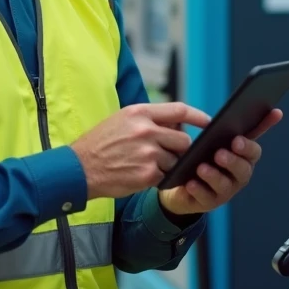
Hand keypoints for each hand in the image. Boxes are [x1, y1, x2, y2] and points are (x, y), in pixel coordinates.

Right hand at [71, 103, 210, 199]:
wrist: (79, 169)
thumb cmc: (100, 143)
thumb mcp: (121, 120)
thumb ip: (150, 120)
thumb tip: (178, 124)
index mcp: (140, 113)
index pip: (180, 110)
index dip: (198, 116)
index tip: (209, 122)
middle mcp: (146, 131)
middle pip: (183, 139)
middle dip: (180, 148)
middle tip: (168, 153)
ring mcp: (148, 153)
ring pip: (176, 160)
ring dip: (169, 165)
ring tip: (148, 165)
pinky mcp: (147, 175)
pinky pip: (166, 176)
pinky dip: (160, 178)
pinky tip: (144, 175)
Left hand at [158, 108, 283, 216]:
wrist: (179, 183)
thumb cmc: (199, 155)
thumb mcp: (206, 139)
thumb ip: (215, 126)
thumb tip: (222, 110)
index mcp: (241, 156)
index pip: (253, 149)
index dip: (250, 145)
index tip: (236, 140)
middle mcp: (238, 175)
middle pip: (243, 169)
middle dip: (233, 161)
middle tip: (219, 153)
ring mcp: (225, 190)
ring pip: (225, 185)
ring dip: (214, 176)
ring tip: (201, 168)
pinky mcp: (209, 202)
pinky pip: (206, 198)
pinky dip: (199, 190)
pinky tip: (190, 183)